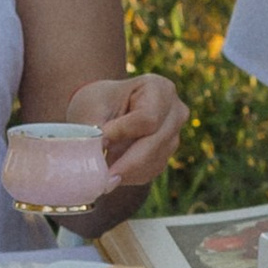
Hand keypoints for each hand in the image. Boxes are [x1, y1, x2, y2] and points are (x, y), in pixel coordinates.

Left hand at [68, 73, 186, 193]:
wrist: (105, 108)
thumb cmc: (98, 102)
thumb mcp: (92, 108)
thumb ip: (94, 130)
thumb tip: (94, 158)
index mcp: (160, 88)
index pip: (147, 118)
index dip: (123, 133)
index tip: (98, 142)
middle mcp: (175, 112)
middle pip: (155, 143)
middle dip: (126, 163)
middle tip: (102, 179)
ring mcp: (174, 135)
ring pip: (153, 162)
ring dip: (126, 172)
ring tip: (100, 172)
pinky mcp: (167, 155)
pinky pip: (150, 172)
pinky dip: (129, 176)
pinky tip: (111, 173)